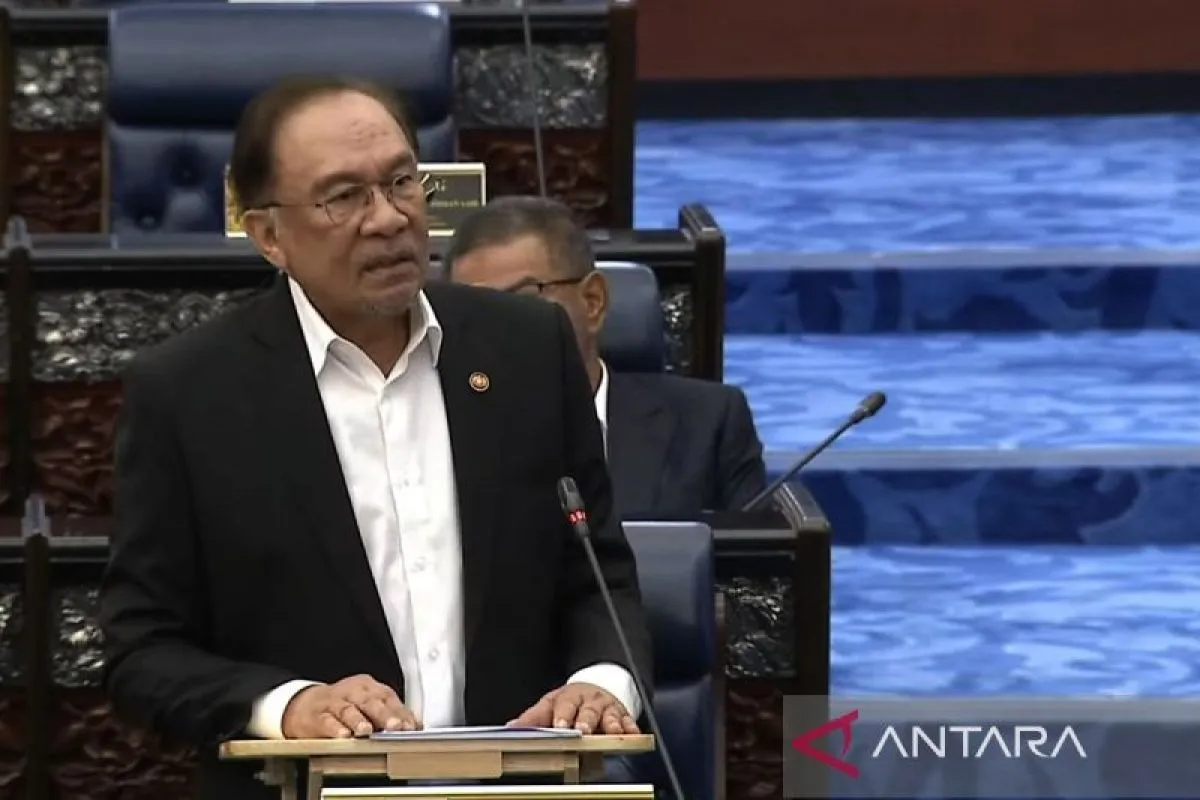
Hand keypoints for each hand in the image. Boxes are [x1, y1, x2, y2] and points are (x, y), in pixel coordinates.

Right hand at [281, 674, 419, 738]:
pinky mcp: (316, 716)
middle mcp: (351, 692)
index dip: (400, 712)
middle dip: (384, 715)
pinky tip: (343, 735)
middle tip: (396, 727)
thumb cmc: (342, 705)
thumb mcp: (366, 704)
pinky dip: (335, 728)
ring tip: (367, 730)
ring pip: (347, 709)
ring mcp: (333, 703)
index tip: (411, 727)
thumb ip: (389, 713)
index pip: (387, 697)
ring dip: (358, 720)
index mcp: (367, 687)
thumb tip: (416, 726)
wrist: (303, 705)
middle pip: (370, 701)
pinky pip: (326, 721)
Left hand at [510, 682, 639, 734]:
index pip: (563, 705)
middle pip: (587, 710)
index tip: (559, 725)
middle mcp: (589, 701)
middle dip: (586, 720)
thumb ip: (533, 718)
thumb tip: (511, 727)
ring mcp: (607, 708)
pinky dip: (631, 728)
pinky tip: (633, 734)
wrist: (596, 688)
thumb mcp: (550, 705)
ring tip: (611, 732)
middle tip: (583, 730)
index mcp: (568, 697)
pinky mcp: (622, 716)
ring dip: (610, 724)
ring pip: (609, 715)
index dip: (562, 715)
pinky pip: (628, 721)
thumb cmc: (570, 702)